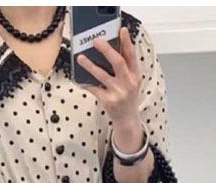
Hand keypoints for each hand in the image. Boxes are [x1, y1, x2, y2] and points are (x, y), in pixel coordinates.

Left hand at [77, 26, 142, 147]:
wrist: (128, 120)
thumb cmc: (128, 97)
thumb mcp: (132, 81)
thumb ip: (126, 67)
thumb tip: (111, 50)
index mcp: (136, 75)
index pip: (132, 55)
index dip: (127, 42)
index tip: (122, 30)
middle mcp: (128, 83)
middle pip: (118, 62)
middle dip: (106, 50)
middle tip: (96, 40)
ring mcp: (118, 93)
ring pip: (102, 75)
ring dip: (90, 65)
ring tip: (80, 57)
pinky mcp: (108, 101)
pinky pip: (94, 89)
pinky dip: (86, 83)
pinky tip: (79, 78)